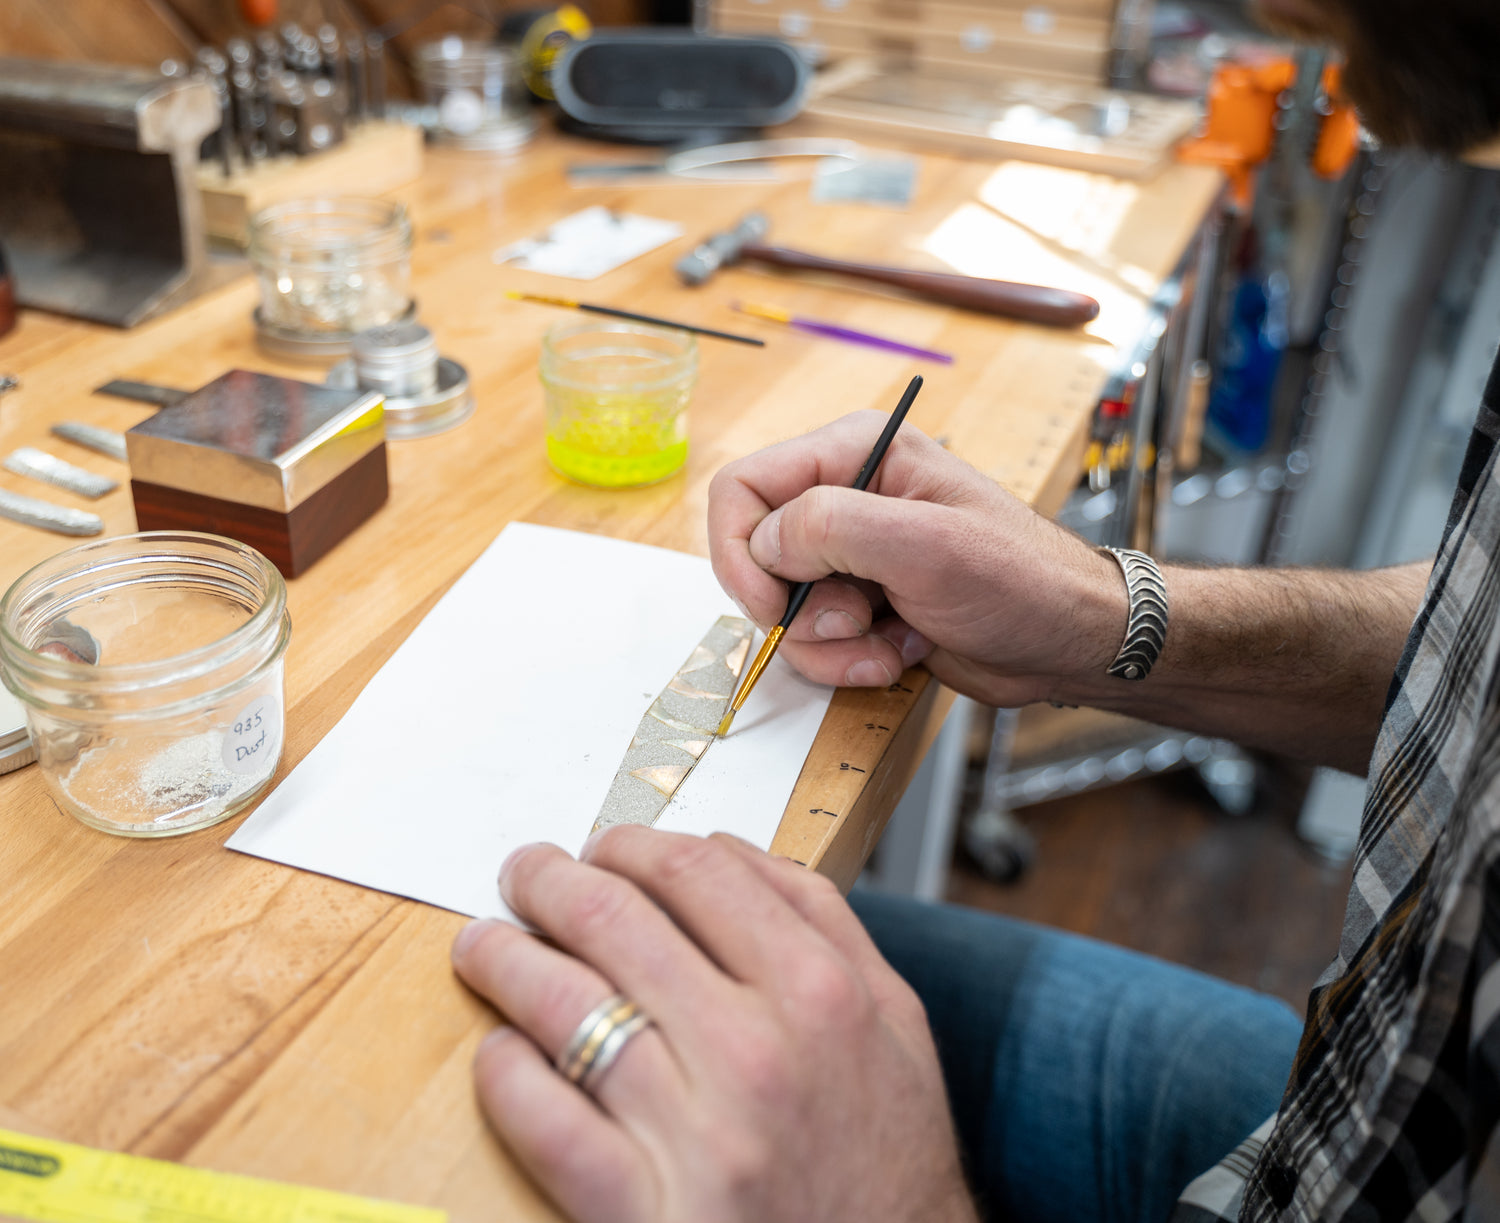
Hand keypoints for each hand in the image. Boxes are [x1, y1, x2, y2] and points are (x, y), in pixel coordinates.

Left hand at [451, 828, 976, 1222]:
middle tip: (524, 876)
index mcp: (818, 992)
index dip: (629, 845)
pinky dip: (505, 1070)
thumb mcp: (895, 1019)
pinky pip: (545, 1119)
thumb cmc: (887, 1154)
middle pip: (612, 919)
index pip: (696, 872)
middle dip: (547, 881)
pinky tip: (502, 1051)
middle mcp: (756, 1053)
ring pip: (564, 1004)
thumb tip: (728, 854)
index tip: (602, 848)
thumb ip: (822, 922)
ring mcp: (697, 1135)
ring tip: (486, 947)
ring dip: (504, 958)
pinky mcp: (646, 1212)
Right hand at [707, 411, 1122, 706]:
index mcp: (855, 453)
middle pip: (755, 556)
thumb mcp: (926, 545)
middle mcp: (845, 498)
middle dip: (797, 609)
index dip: (740, 551)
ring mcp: (851, 555)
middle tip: (854, 622)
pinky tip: (901, 650)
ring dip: (829, 644)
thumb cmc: (1021, 579)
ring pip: (783, 609)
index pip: (743, 488)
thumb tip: (763, 542)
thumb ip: (832, 527)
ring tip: (889, 642)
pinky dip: (848, 659)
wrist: (1068, 640)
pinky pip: (814, 640)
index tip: (772, 602)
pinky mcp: (861, 603)